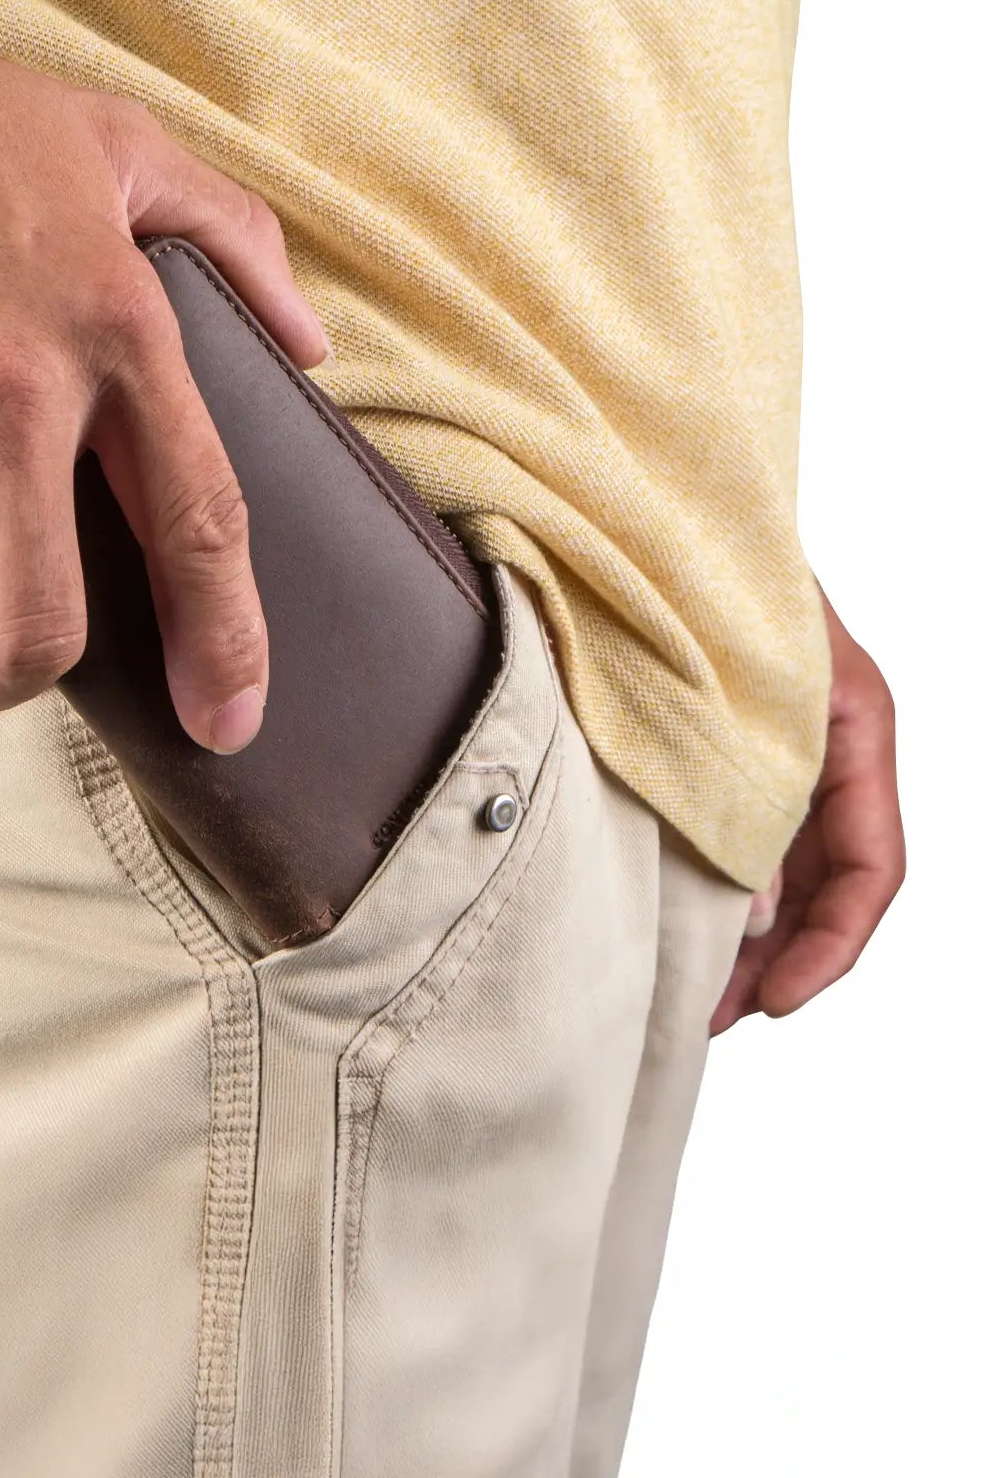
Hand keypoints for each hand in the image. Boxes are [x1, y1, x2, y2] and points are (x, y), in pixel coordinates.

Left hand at [711, 587, 904, 1032]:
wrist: (649, 506)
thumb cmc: (701, 572)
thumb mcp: (740, 692)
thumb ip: (747, 800)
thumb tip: (743, 919)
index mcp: (855, 724)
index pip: (872, 866)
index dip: (831, 947)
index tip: (774, 1001)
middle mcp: (828, 746)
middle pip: (824, 884)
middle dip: (776, 961)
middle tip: (710, 1016)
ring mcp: (779, 750)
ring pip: (780, 871)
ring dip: (741, 938)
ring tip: (688, 995)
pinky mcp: (727, 750)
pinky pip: (738, 838)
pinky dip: (713, 891)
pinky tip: (672, 929)